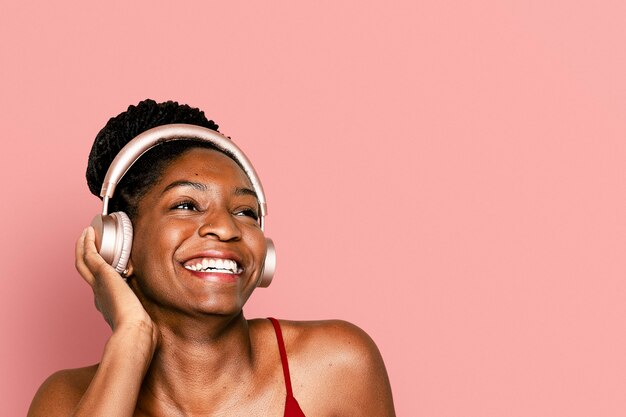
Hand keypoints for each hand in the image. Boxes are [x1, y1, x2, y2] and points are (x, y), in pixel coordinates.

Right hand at [75, 227, 155, 341]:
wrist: (133, 329)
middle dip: (84, 256)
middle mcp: (98, 294)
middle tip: (87, 242)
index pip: (99, 285)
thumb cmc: (139, 330)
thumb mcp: (138, 320)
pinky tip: (89, 233)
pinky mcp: (102, 274)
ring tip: (87, 233)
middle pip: (85, 271)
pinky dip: (88, 243)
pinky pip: (89, 255)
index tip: (104, 265)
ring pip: (82, 261)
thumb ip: (141, 318)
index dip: (98, 274)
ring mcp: (97, 284)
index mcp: (106, 304)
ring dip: (83, 246)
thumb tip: (151, 324)